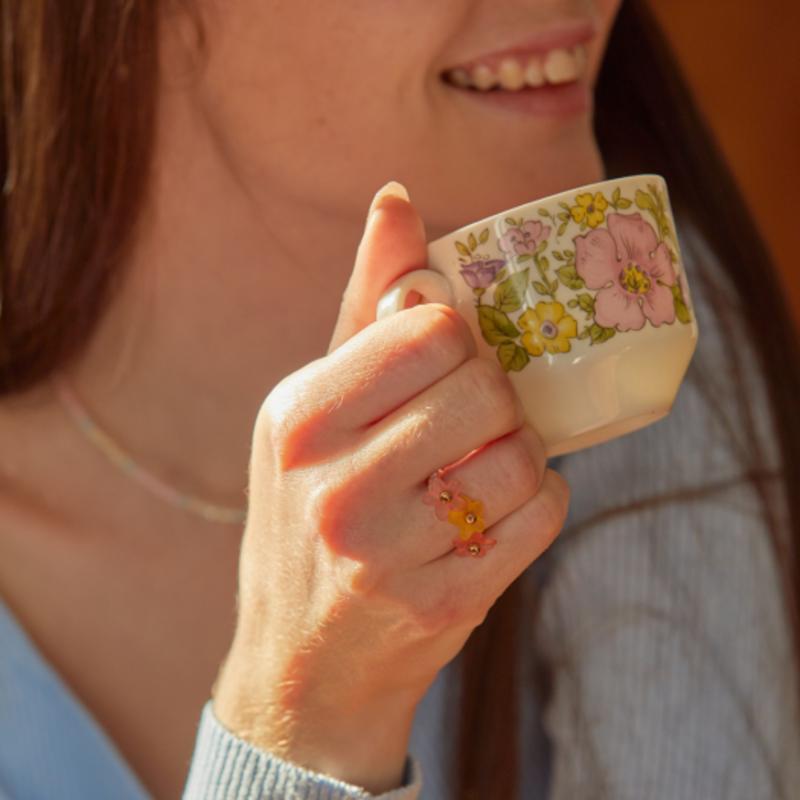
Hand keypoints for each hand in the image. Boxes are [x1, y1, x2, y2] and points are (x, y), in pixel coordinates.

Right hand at [212, 183, 569, 792]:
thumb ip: (365, 306)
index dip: (457, 337)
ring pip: (522, 452)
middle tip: (470, 418)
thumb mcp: (317, 408)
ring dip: (518, 453)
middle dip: (492, 396)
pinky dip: (537, 502)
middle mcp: (334, 484)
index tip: (448, 360)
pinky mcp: (442, 603)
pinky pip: (542, 514)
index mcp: (297, 418)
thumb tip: (397, 199)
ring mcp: (388, 553)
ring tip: (477, 470)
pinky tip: (495, 512)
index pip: (430, 327)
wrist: (303, 660)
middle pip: (484, 385)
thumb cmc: (312, 513)